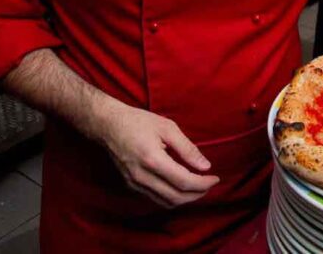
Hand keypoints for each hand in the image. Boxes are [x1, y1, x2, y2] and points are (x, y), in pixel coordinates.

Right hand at [95, 103, 219, 207]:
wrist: (107, 125)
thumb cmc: (138, 121)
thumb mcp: (167, 127)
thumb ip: (187, 148)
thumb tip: (205, 166)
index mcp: (153, 160)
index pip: (184, 182)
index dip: (203, 184)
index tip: (215, 178)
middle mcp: (142, 176)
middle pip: (176, 197)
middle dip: (197, 194)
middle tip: (209, 184)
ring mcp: (134, 183)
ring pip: (165, 202)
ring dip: (185, 199)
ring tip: (199, 187)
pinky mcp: (130, 185)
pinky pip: (155, 198)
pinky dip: (172, 197)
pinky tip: (180, 187)